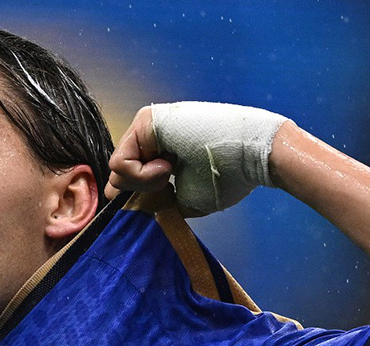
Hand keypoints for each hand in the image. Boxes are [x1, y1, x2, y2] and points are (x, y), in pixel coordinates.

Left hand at [109, 102, 290, 216]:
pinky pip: (121, 161)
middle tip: (169, 186)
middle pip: (120, 175)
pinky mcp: (146, 121)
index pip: (131, 181)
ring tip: (172, 174)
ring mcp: (147, 127)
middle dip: (140, 191)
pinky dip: (142, 175)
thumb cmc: (226, 177)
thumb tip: (120, 202)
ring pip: (118, 169)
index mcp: (161, 154)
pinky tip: (168, 167)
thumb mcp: (183, 199)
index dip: (139, 198)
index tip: (167, 197)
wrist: (251, 154)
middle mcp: (152, 137)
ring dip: (144, 183)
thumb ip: (153, 200)